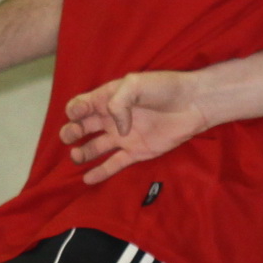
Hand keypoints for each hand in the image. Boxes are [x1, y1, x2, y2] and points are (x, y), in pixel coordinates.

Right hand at [55, 69, 210, 184]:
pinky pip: (114, 164)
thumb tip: (117, 130)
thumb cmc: (164, 88)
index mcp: (108, 98)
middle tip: (70, 136)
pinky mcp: (136, 152)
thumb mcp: (135, 84)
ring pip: (95, 148)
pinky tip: (87, 179)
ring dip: (82, 153)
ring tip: (76, 157)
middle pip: (83, 127)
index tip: (78, 114)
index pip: (82, 105)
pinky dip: (100, 172)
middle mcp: (112, 118)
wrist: (192, 103)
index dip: (74, 110)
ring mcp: (123, 137)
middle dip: (71, 132)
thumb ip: (118, 102)